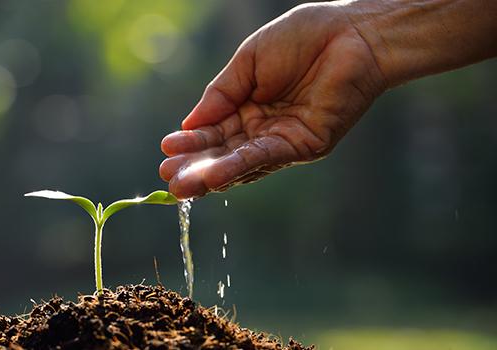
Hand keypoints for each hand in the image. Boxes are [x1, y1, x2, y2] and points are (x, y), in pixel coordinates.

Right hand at [160, 2, 387, 198]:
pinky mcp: (305, 146)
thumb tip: (188, 124)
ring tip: (182, 186)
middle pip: (224, 154)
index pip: (214, 132)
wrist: (351, 31)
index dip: (191, 142)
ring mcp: (284, 140)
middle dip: (196, 167)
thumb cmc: (302, 38)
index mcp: (248, 107)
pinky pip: (266, 158)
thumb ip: (221, 94)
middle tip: (169, 179)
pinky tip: (213, 176)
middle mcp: (263, 128)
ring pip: (242, 163)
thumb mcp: (247, 62)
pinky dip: (239, 167)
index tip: (166, 151)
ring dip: (212, 175)